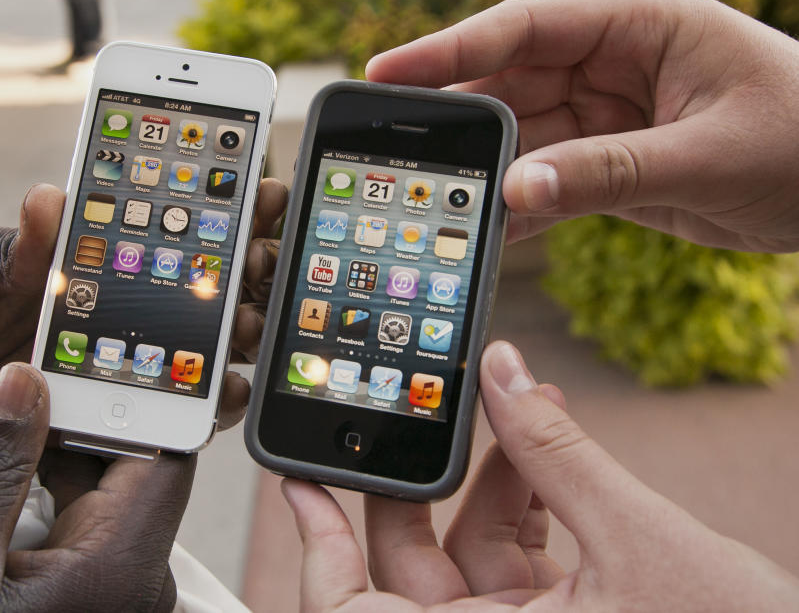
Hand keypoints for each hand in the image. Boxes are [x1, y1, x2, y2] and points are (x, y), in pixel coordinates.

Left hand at [0, 179, 287, 427]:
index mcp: (99, 253)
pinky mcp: (130, 403)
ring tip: (248, 322)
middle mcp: (130, 300)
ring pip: (210, 337)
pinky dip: (217, 396)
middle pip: (209, 277)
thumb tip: (46, 200)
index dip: (221, 202)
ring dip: (242, 325)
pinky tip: (231, 389)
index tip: (259, 188)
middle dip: (250, 262)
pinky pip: (184, 398)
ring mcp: (135, 353)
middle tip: (263, 254)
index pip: (171, 221)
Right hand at [0, 363, 192, 611]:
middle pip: (129, 469)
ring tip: (2, 428)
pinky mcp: (83, 593)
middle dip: (78, 425)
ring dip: (49, 459)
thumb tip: (25, 385)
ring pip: (96, 493)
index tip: (98, 359)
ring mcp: (109, 588)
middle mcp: (134, 577)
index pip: (164, 456)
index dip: (137, 402)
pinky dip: (37, 495)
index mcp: (124, 567)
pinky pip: (72, 524)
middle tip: (29, 384)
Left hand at [282, 341, 798, 610]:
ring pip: (471, 552)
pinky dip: (531, 502)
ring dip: (495, 478)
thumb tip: (505, 373)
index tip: (300, 485)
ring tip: (521, 411)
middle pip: (413, 566)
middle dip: (426, 481)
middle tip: (425, 412)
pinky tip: (548, 449)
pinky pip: (517, 557)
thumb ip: (561, 454)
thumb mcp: (640, 540)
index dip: (320, 551)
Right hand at [366, 0, 798, 251]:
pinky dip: (522, 210)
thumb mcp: (707, 153)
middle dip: (457, 121)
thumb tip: (514, 193)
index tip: (386, 73)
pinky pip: (552, 185)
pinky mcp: (613, 167)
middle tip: (394, 153)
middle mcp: (613, 66)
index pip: (525, 28)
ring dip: (486, 175)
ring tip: (435, 204)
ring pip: (525, 142)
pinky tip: (488, 232)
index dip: (448, 50)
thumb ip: (607, 172)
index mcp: (638, 26)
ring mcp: (609, 118)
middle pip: (510, 84)